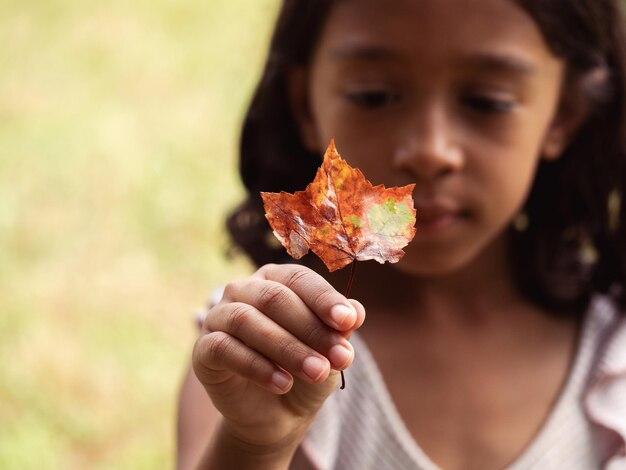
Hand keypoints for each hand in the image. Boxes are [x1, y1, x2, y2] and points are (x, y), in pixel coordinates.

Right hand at [192, 263, 364, 456]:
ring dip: (287, 348)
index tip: (349, 321)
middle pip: (274, 298)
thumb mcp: (328, 351)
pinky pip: (224, 348)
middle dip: (311, 329)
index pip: (299, 279)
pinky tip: (283, 384)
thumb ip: (339, 329)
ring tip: (316, 372)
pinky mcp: (203, 349)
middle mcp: (243, 290)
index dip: (324, 298)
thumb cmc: (305, 370)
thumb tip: (357, 311)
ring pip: (247, 320)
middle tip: (340, 358)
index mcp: (275, 280)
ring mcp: (218, 317)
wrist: (277, 414)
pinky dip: (256, 366)